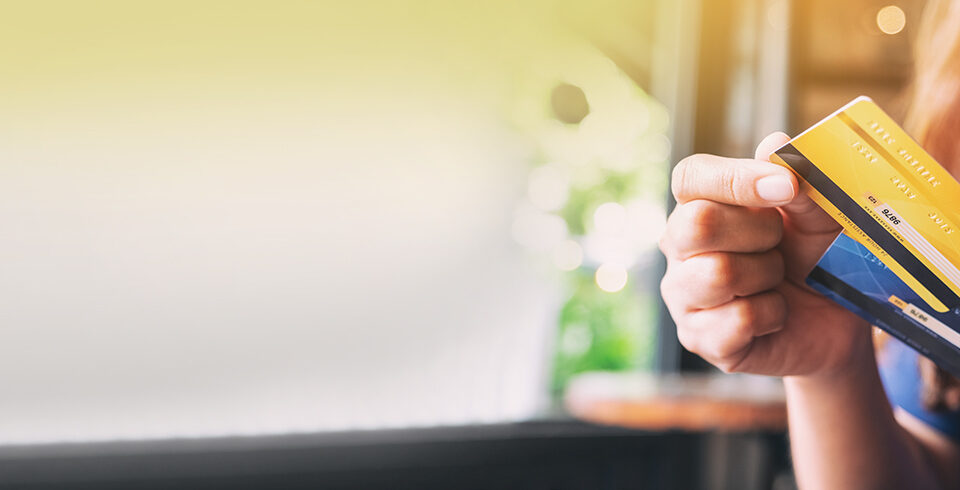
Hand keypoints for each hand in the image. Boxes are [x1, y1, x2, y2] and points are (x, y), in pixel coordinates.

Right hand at [659, 132, 871, 377]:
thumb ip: (801, 183)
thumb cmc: (819, 258)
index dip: (736, 178)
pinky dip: (771, 317)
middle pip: (696, 224)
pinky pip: (735, 322)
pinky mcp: (699, 338)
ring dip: (767, 277)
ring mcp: (683, 295)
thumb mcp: (821, 217)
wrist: (836, 323)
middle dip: (757, 232)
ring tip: (778, 282)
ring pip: (716, 274)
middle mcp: (680, 247)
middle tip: (781, 243)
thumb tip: (775, 144)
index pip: (691, 177)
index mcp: (701, 204)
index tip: (786, 187)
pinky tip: (775, 316)